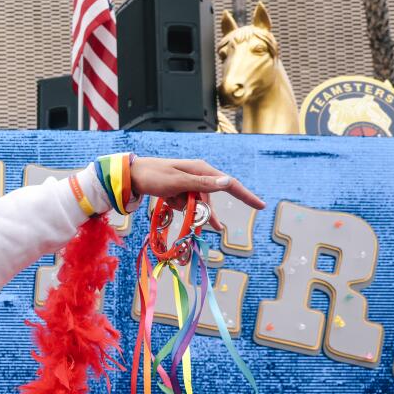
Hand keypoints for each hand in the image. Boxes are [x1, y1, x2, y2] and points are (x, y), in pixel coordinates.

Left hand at [128, 157, 265, 231]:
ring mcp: (189, 184)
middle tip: (204, 223)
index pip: (230, 183)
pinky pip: (189, 205)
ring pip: (200, 205)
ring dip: (194, 213)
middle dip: (207, 213)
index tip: (261, 206)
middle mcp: (199, 175)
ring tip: (186, 213)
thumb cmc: (154, 176)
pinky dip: (185, 210)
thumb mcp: (178, 182)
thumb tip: (228, 181)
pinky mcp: (181, 191)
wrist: (133, 176)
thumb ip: (202, 184)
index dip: (246, 196)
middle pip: (211, 199)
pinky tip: (176, 207)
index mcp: (202, 170)